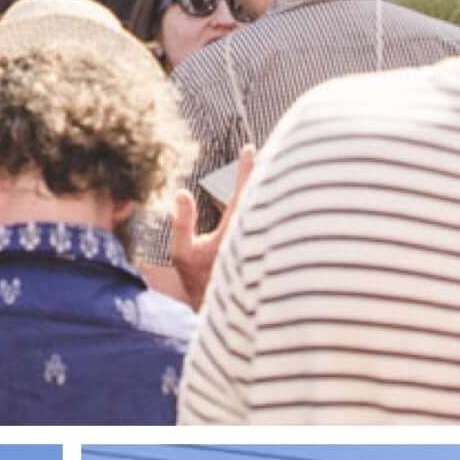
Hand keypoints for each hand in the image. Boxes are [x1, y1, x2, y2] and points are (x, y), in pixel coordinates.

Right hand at [165, 137, 261, 310]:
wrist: (219, 310)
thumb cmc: (198, 281)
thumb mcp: (183, 253)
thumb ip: (182, 223)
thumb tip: (182, 192)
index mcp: (233, 233)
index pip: (242, 194)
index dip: (245, 170)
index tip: (249, 149)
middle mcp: (253, 236)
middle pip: (264, 197)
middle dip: (266, 172)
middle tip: (271, 150)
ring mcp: (263, 243)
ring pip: (272, 209)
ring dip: (273, 188)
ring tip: (276, 165)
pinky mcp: (268, 251)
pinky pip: (274, 222)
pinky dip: (275, 206)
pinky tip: (277, 195)